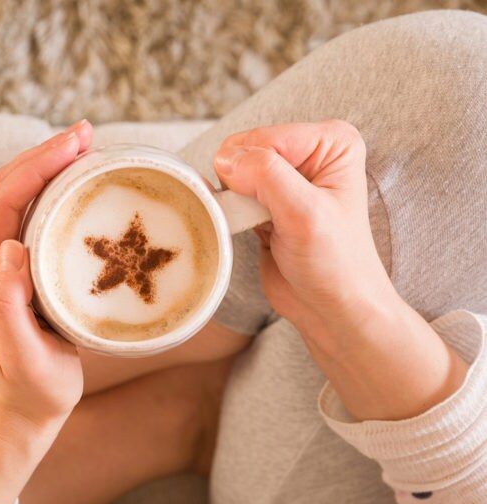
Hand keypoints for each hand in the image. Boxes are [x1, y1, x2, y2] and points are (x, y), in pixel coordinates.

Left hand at [0, 122, 92, 503]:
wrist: (21, 412)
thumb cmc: (33, 391)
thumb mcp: (26, 357)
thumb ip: (9, 306)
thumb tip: (12, 246)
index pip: (2, 202)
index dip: (37, 165)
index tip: (77, 144)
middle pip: (4, 189)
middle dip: (42, 155)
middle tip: (87, 134)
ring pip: (13, 197)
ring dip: (45, 166)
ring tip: (85, 148)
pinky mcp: (9, 270)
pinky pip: (24, 216)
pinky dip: (49, 189)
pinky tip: (76, 182)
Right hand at [214, 120, 392, 340]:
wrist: (332, 309)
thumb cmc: (335, 264)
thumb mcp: (304, 214)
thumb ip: (265, 176)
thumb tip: (225, 158)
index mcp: (331, 141)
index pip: (264, 138)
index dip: (252, 171)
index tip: (268, 209)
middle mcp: (309, 153)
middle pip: (244, 150)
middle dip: (241, 184)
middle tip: (261, 218)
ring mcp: (286, 178)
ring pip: (233, 173)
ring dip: (234, 200)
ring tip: (257, 226)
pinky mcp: (266, 203)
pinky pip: (231, 195)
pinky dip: (230, 211)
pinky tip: (247, 229)